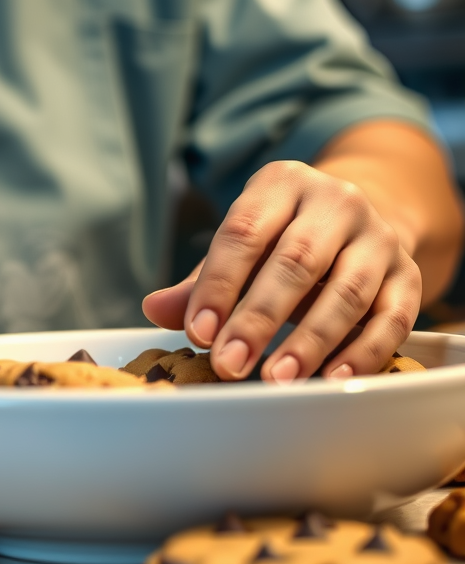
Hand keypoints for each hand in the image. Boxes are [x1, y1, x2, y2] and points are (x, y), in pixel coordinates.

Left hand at [142, 160, 421, 381]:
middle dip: (259, 318)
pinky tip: (332, 379)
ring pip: (346, 291)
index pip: (243, 233)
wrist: (355, 220)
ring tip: (277, 377)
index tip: (199, 331)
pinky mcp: (409, 274)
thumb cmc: (281, 238)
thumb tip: (154, 309)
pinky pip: (391, 318)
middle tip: (230, 362)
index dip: (219, 285)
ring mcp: (378, 237)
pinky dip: (362, 352)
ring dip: (311, 341)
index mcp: (281, 183)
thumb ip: (200, 281)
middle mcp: (335, 202)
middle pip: (295, 261)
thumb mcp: (239, 247)